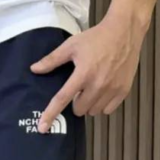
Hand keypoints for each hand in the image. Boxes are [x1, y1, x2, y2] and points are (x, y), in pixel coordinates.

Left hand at [31, 11, 149, 131]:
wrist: (124, 30)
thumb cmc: (96, 38)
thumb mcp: (71, 45)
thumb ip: (52, 60)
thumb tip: (34, 69)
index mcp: (83, 73)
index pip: (62, 99)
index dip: (50, 114)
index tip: (42, 128)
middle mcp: (98, 84)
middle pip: (79, 110)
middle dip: (76, 103)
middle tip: (80, 89)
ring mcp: (112, 89)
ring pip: (93, 112)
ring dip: (89, 105)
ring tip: (92, 88)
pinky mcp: (123, 91)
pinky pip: (107, 110)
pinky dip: (103, 105)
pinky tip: (103, 91)